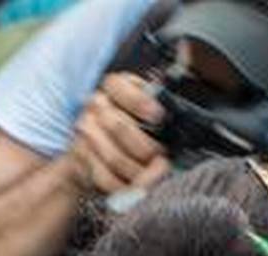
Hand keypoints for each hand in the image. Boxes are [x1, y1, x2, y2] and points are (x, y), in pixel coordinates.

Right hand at [73, 73, 169, 198]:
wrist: (96, 147)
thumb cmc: (131, 124)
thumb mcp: (147, 101)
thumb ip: (163, 91)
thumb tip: (187, 58)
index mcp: (114, 85)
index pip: (121, 87)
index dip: (141, 104)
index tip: (159, 117)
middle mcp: (95, 105)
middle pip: (119, 127)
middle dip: (145, 148)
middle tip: (161, 157)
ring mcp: (85, 133)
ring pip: (113, 157)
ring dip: (138, 172)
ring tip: (153, 175)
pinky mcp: (80, 158)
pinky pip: (103, 177)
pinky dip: (123, 186)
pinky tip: (136, 185)